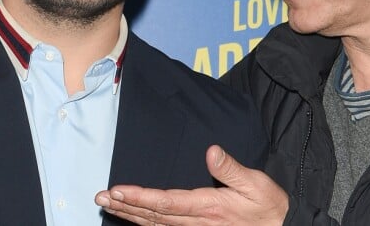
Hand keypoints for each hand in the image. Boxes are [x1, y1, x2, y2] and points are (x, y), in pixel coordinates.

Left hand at [95, 145, 287, 224]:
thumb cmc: (269, 207)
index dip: (139, 197)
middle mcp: (197, 222)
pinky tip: (134, 218)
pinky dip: (145, 223)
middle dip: (125, 206)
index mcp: (208, 207)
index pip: (165, 203)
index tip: (117, 191)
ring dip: (130, 215)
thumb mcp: (256, 184)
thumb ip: (231, 169)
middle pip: (153, 216)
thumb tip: (211, 151)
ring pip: (155, 225)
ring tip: (108, 205)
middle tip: (100, 198)